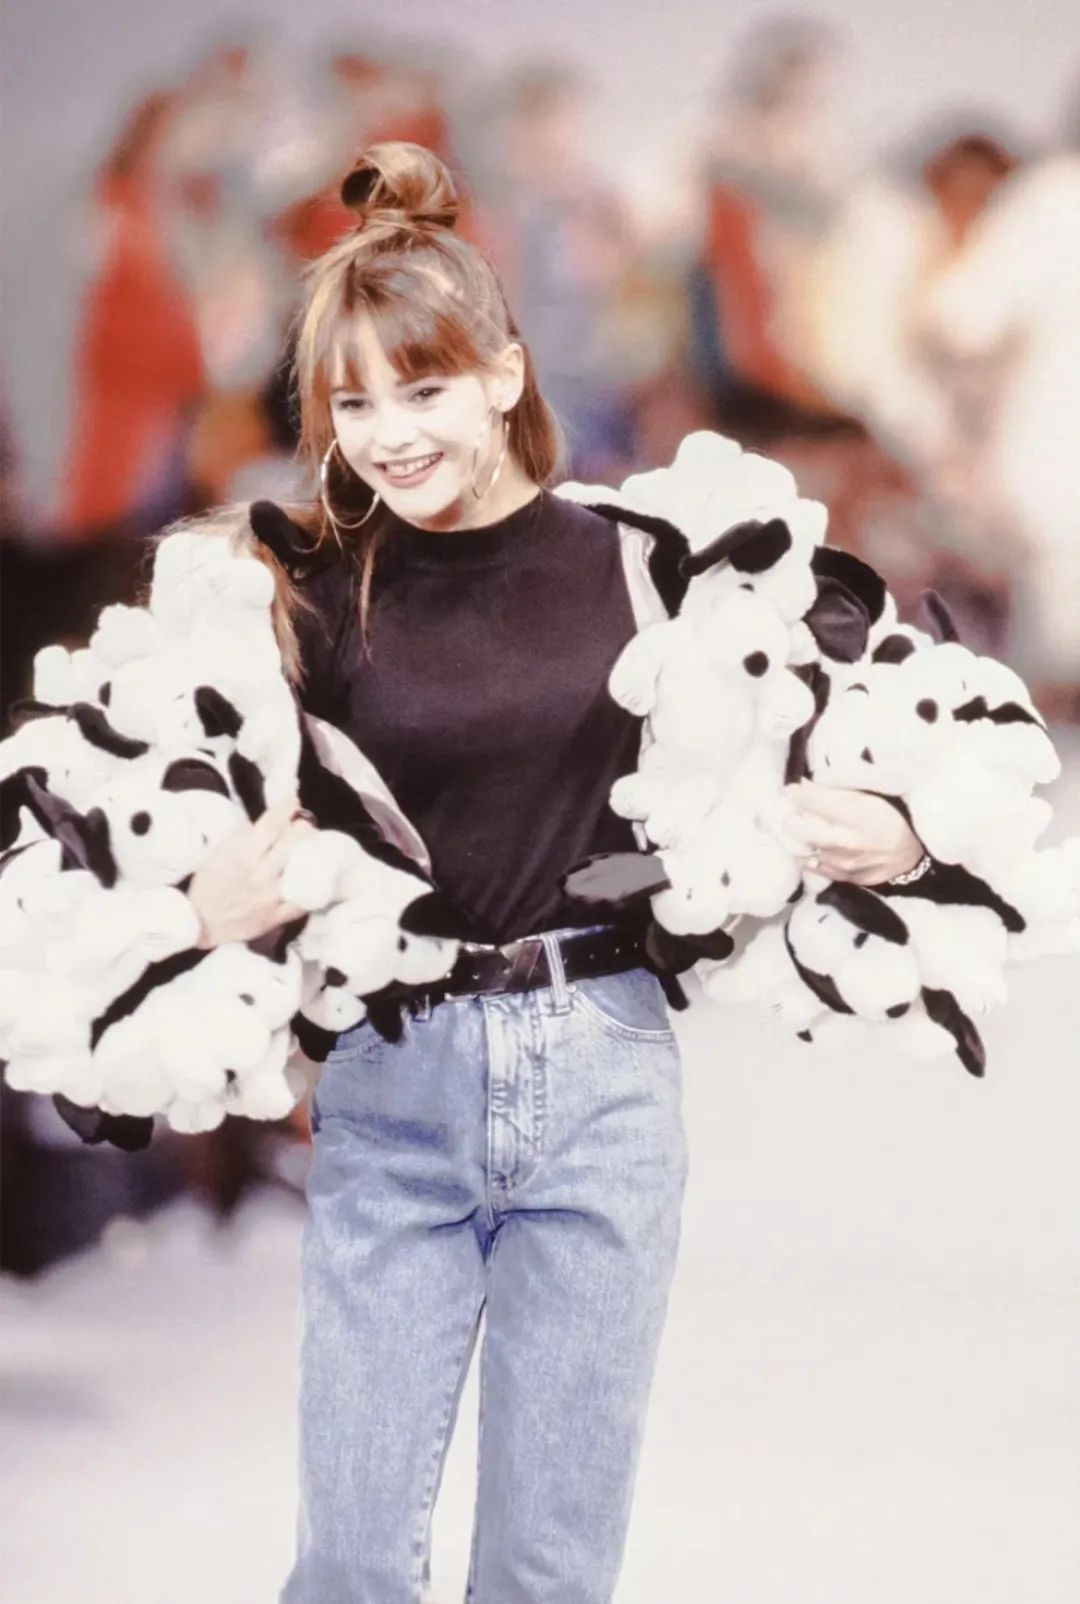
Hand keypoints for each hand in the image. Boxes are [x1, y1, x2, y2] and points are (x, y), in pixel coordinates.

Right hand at [186, 797, 315, 948]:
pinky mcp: (278, 916)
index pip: (270, 824)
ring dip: (312, 853)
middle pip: (293, 842)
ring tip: (313, 847)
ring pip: (303, 867)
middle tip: (305, 825)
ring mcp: (271, 896)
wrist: (199, 925)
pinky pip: (304, 899)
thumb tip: (262, 822)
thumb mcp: (216, 854)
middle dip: (304, 827)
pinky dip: (312, 886)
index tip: (293, 801)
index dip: (286, 808)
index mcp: (241, 855)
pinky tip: (315, 876)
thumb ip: (240, 838)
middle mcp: (259, 873)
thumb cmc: (206, 887)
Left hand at [784, 781, 924, 885]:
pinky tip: (812, 846)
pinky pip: (813, 866)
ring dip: (799, 837)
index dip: (798, 793)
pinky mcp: (842, 877)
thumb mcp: (871, 796)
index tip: (792, 788)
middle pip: (798, 828)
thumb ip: (839, 790)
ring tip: (803, 828)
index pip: (813, 800)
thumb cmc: (891, 818)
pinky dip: (808, 854)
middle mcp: (846, 840)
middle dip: (791, 817)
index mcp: (856, 814)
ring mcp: (842, 862)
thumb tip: (807, 783)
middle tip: (793, 811)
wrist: (911, 855)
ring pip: (803, 848)